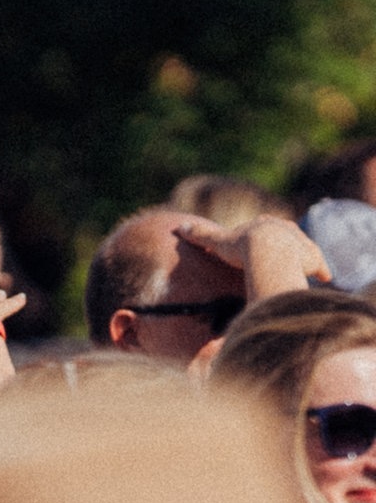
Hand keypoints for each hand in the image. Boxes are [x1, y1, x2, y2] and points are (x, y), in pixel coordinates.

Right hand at [173, 216, 328, 289]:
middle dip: (285, 243)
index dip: (259, 234)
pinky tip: (324, 278)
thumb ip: (201, 236)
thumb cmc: (242, 247)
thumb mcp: (218, 241)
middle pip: (287, 235)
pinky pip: (319, 266)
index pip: (263, 225)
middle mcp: (286, 230)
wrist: (268, 253)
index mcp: (264, 224)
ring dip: (304, 258)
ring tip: (300, 268)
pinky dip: (321, 271)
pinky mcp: (313, 259)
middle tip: (281, 254)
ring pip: (304, 249)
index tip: (257, 241)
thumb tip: (179, 227)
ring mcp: (301, 243)